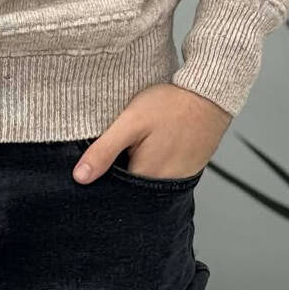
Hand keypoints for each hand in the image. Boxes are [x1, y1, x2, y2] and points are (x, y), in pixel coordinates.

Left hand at [72, 83, 231, 182]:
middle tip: (121, 150)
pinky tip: (152, 147)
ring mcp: (177, 182)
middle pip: (130, 192)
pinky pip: (162, 177)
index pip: (113, 193)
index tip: (98, 166)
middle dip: (119, 176)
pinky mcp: (187, 173)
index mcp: (145, 177)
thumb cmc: (170, 106)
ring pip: (146, 185)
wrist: (209, 96)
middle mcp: (162, 187)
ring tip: (138, 147)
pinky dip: (154, 166)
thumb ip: (104, 150)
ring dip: (137, 170)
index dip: (102, 180)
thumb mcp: (131, 121)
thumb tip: (79, 177)